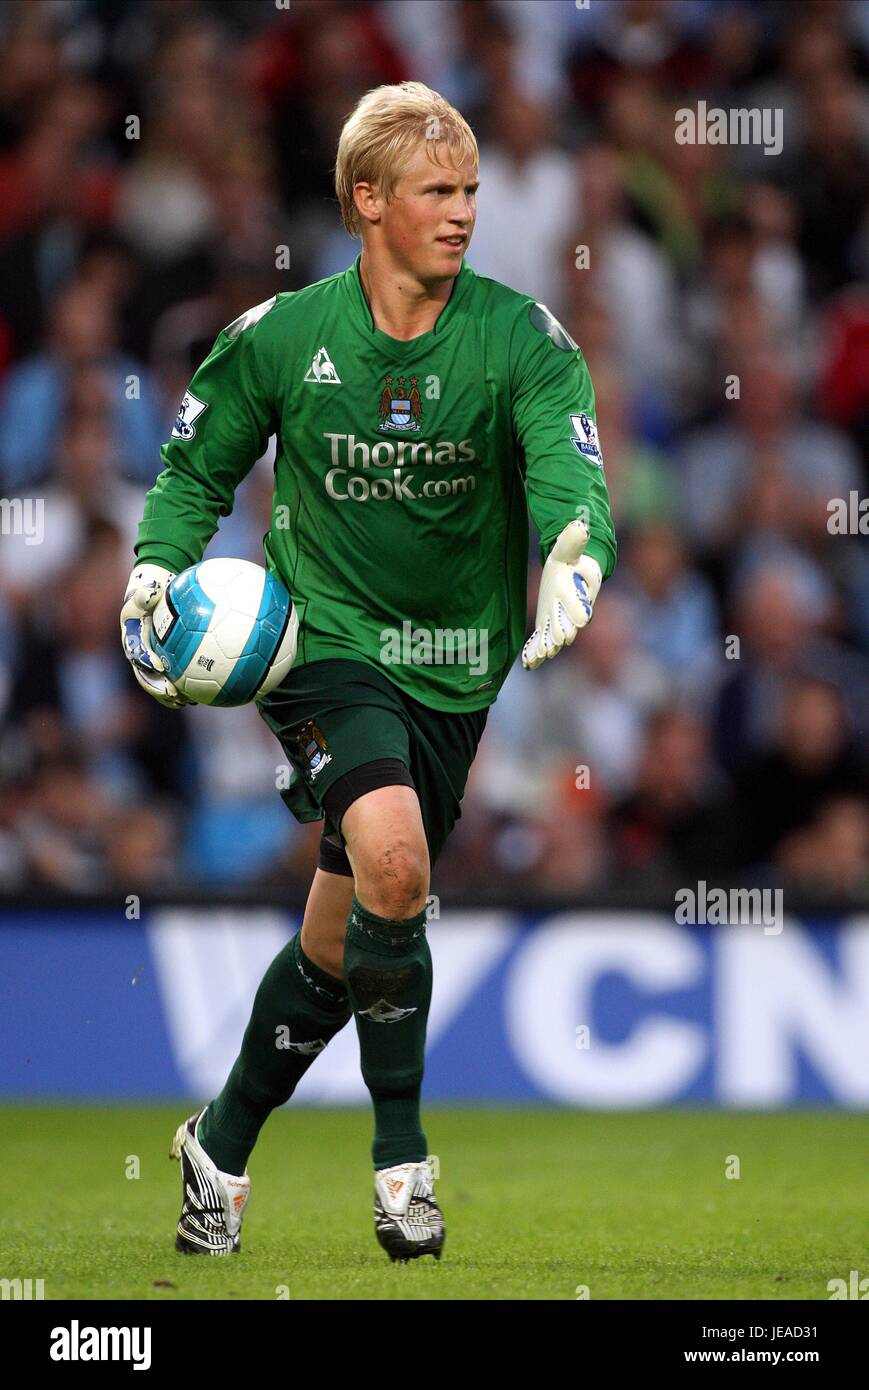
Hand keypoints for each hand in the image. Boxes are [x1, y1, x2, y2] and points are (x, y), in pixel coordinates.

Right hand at [120, 563, 189, 708]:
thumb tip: (151, 592)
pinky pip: (171, 682)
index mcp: (132, 639)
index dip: (146, 661)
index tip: (160, 666)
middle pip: (145, 676)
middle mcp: (137, 656)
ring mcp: (148, 665)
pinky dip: (182, 690)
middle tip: (173, 693)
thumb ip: (146, 594)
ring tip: (186, 700)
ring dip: (169, 696)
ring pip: (157, 684)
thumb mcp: (145, 593)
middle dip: (157, 687)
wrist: (148, 607)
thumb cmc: (149, 599)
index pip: (136, 652)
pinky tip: (199, 696)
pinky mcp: (160, 669)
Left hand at [522, 519, 601, 669]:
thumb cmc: (572, 558)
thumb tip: (580, 526)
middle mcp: (572, 611)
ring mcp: (560, 620)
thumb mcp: (570, 547)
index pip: (584, 604)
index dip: (580, 611)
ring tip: (539, 657)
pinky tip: (529, 663)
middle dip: (562, 634)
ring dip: (547, 647)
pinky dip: (536, 651)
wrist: (571, 571)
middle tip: (556, 645)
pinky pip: (543, 640)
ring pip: (555, 636)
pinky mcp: (548, 625)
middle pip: (569, 625)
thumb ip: (574, 540)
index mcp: (581, 593)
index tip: (582, 621)